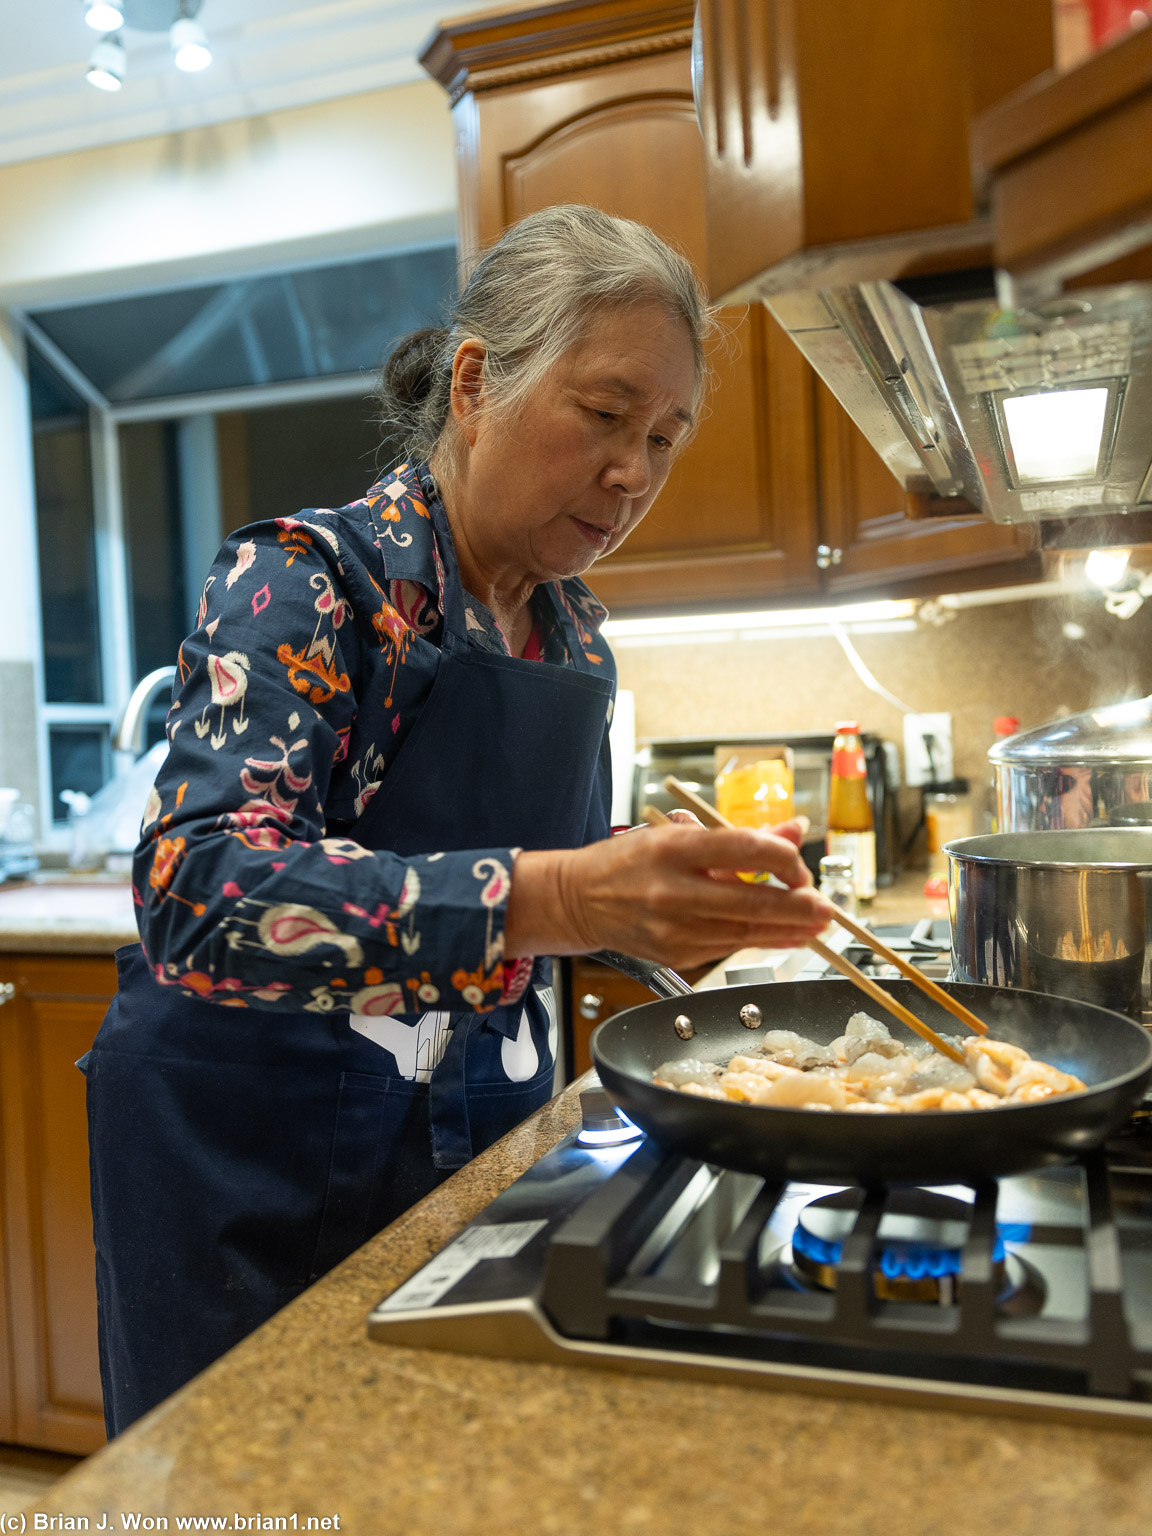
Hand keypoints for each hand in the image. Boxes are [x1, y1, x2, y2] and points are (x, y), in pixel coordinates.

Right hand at [505, 822, 834, 967]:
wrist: (578, 899)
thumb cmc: (628, 860)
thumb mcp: (677, 832)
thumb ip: (739, 837)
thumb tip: (792, 831)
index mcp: (673, 849)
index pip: (743, 850)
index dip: (782, 859)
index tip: (798, 864)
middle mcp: (672, 890)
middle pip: (750, 900)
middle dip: (797, 906)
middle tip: (826, 907)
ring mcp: (673, 928)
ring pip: (745, 931)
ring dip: (788, 929)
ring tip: (816, 924)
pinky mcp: (675, 954)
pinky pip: (729, 946)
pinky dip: (761, 940)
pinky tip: (784, 936)